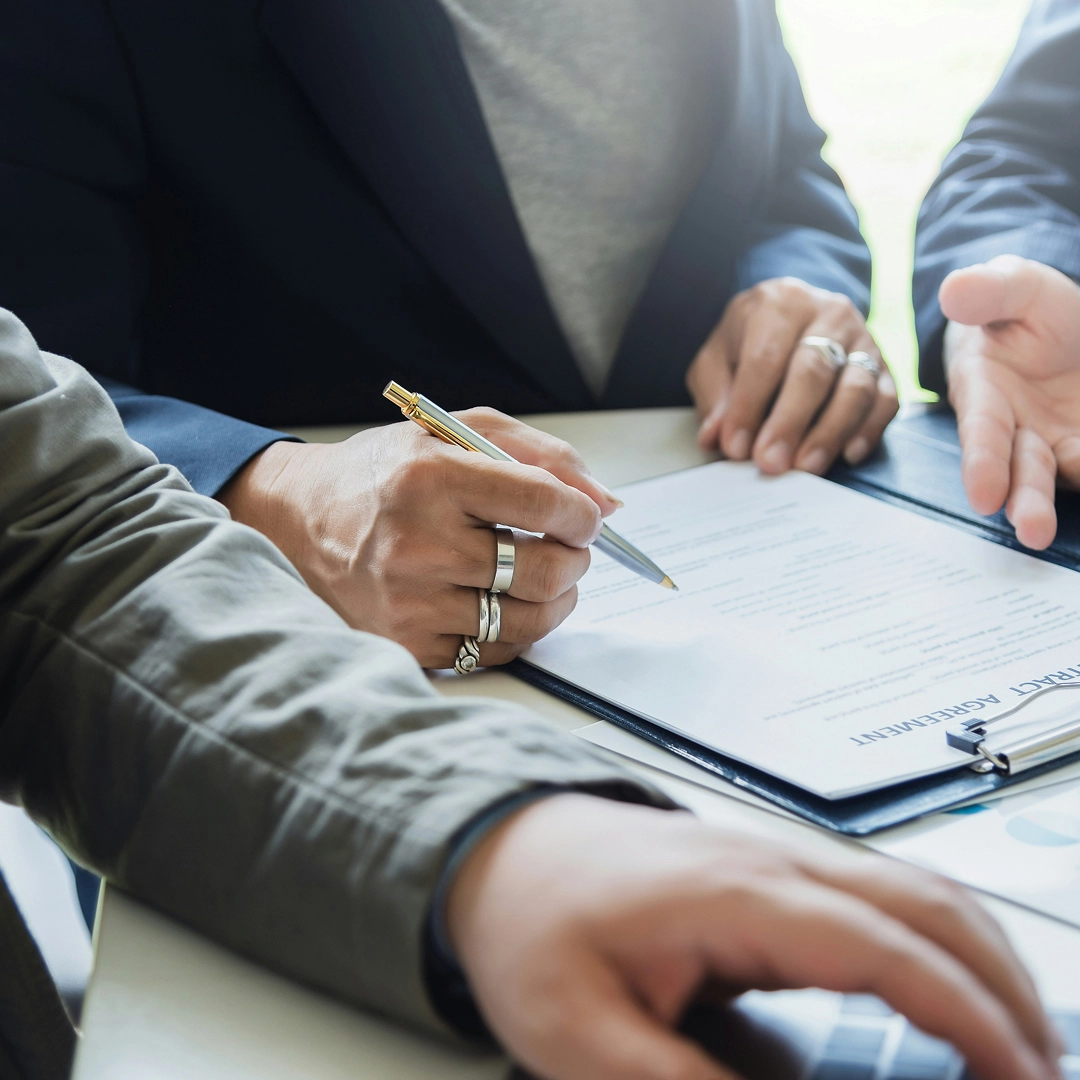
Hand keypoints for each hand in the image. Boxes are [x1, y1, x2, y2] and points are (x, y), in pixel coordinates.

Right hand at [219, 410, 619, 667]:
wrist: (298, 519)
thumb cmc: (385, 472)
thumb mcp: (453, 432)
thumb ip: (537, 455)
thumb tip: (607, 501)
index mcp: (431, 478)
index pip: (544, 503)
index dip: (583, 513)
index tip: (585, 517)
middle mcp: (417, 543)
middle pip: (544, 571)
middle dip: (577, 559)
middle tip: (569, 548)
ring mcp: (409, 602)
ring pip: (527, 620)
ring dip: (557, 599)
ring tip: (545, 576)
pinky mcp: (404, 643)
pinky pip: (493, 651)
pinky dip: (516, 629)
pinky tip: (505, 602)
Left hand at [448, 795, 1060, 1079]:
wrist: (499, 848)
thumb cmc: (532, 926)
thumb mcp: (582, 1036)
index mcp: (736, 895)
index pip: (886, 948)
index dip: (970, 1016)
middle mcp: (770, 858)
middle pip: (925, 900)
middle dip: (1004, 983)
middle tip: (1042, 1070)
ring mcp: (771, 852)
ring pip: (911, 884)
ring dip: (979, 952)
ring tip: (1018, 1038)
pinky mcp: (764, 865)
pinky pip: (876, 889)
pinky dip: (934, 935)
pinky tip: (943, 985)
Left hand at [688, 278, 897, 474]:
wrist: (792, 319)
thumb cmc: (749, 343)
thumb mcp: (717, 360)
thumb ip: (715, 396)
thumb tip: (715, 437)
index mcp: (780, 303)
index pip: (764, 357)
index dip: (749, 406)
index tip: (736, 446)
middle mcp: (828, 313)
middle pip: (812, 371)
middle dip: (789, 423)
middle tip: (771, 462)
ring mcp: (863, 339)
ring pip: (855, 388)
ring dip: (829, 433)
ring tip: (806, 467)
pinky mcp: (885, 367)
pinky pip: (886, 400)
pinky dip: (869, 430)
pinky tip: (847, 454)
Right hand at [940, 255, 1079, 549]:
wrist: (1054, 324)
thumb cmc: (1024, 309)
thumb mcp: (1013, 286)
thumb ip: (988, 290)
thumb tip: (952, 290)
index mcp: (986, 394)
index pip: (983, 433)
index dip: (983, 464)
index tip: (984, 496)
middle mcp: (1017, 429)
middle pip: (1021, 471)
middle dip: (1027, 502)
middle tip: (1034, 532)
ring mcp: (1056, 443)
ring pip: (1057, 479)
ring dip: (1055, 502)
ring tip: (1051, 528)